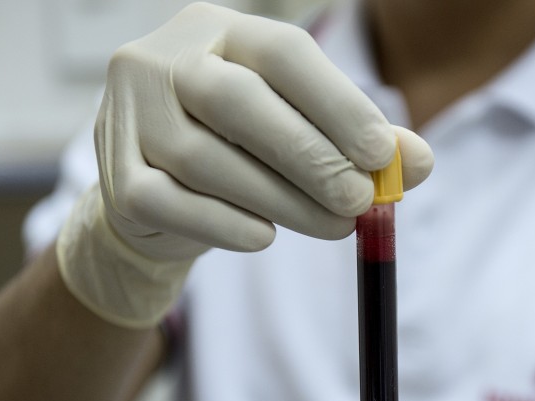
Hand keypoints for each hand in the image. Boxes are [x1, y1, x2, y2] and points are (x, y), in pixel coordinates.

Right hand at [57, 3, 432, 327]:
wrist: (158, 196)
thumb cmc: (241, 151)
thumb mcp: (301, 131)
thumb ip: (358, 142)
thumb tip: (419, 163)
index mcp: (217, 29)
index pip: (282, 54)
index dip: (339, 104)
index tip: (385, 154)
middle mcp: (162, 59)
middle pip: (236, 102)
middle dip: (309, 156)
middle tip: (359, 200)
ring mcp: (127, 115)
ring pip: (205, 160)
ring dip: (281, 201)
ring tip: (333, 227)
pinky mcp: (115, 176)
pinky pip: (171, 203)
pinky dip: (225, 224)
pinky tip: (265, 237)